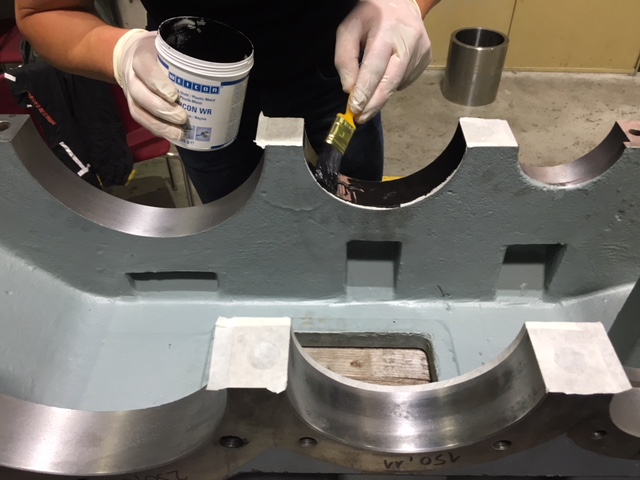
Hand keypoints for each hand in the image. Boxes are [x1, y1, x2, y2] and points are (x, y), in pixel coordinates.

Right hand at [113, 30, 186, 141]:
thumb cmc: (158, 53)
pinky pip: (143, 121)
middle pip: (141, 94)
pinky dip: (158, 130)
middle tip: (182, 118)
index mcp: (140, 57)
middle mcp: (132, 77)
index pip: (146, 69)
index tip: (174, 96)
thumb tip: (213, 66)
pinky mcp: (134, 107)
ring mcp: (131, 94)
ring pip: (139, 112)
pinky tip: (174, 137)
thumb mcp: (168, 46)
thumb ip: (185, 54)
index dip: (158, 83)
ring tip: (178, 134)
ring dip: (159, 125)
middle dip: (162, 109)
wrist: (132, 56)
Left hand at [335, 0, 431, 122]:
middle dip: (374, 103)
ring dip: (381, 91)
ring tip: (371, 83)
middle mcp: (409, 40)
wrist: (401, 2)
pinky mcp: (427, 57)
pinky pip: (405, 80)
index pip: (375, 67)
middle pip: (391, 80)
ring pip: (397, 83)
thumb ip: (345, 58)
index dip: (365, 91)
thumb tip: (349, 88)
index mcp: (387, 30)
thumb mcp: (349, 29)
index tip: (355, 109)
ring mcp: (422, 50)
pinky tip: (387, 70)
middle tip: (360, 118)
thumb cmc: (370, 16)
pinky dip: (392, 83)